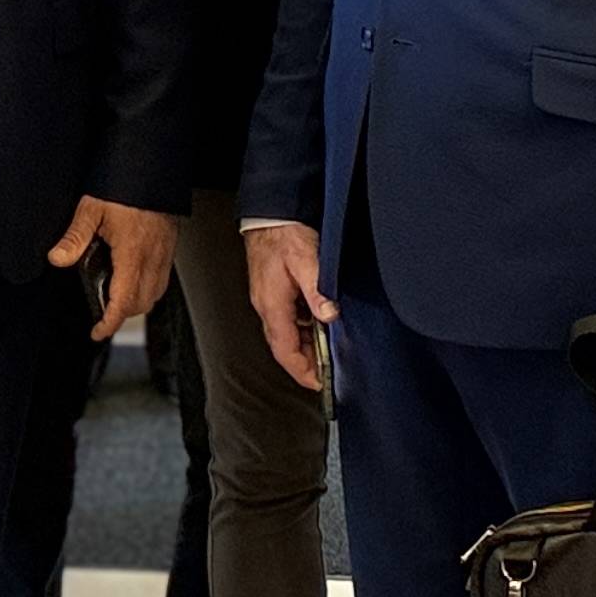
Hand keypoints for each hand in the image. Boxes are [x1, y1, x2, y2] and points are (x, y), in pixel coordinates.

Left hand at [48, 196, 178, 339]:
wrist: (152, 167)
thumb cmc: (123, 184)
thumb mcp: (92, 208)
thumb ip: (74, 237)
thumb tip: (57, 259)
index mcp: (133, 253)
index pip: (124, 301)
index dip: (110, 323)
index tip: (98, 332)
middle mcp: (153, 257)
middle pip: (141, 303)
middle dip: (121, 315)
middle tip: (101, 314)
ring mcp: (165, 253)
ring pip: (155, 294)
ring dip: (137, 303)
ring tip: (115, 300)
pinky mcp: (170, 246)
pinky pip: (163, 280)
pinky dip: (149, 289)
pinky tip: (133, 279)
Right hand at [245, 221, 333, 392]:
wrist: (269, 213)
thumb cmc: (282, 233)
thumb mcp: (306, 260)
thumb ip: (318, 291)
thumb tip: (329, 315)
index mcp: (272, 304)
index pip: (284, 350)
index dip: (301, 370)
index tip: (318, 382)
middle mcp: (266, 306)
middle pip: (285, 346)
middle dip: (306, 362)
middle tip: (328, 370)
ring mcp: (268, 299)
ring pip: (287, 333)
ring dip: (306, 345)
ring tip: (327, 349)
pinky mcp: (273, 291)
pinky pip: (288, 318)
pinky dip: (304, 327)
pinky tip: (319, 322)